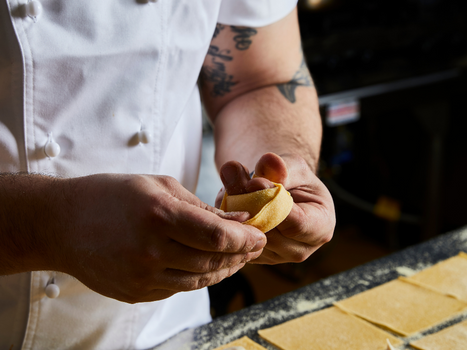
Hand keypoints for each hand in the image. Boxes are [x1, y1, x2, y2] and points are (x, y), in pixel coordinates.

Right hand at [48, 174, 265, 302]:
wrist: (62, 224)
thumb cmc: (111, 194)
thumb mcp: (159, 186)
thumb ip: (200, 207)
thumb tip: (238, 219)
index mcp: (158, 216)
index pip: (217, 235)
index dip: (245, 238)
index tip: (260, 234)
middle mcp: (151, 251)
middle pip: (213, 261)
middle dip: (241, 254)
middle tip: (253, 245)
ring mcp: (142, 277)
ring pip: (200, 280)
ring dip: (224, 269)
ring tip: (236, 256)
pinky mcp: (136, 293)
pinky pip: (179, 288)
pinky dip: (200, 278)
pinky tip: (208, 266)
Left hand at [216, 153, 334, 263]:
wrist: (280, 189)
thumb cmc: (293, 177)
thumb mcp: (292, 165)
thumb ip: (280, 165)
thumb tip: (267, 161)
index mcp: (321, 227)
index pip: (295, 224)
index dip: (271, 202)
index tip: (254, 181)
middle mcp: (301, 249)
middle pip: (269, 235)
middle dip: (249, 206)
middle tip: (236, 179)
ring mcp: (277, 257)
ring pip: (249, 239)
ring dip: (236, 212)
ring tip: (234, 187)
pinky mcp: (255, 256)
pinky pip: (237, 241)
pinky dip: (230, 220)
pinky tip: (232, 201)